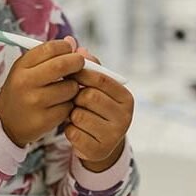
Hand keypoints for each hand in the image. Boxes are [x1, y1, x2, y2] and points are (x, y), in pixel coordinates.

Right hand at [0, 37, 83, 146]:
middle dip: (77, 62)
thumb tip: (72, 41)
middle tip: (79, 64)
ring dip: (74, 87)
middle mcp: (26, 83)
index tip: (70, 50)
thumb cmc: (21, 91)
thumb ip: (48, 55)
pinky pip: (69, 107)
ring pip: (70, 88)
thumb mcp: (26, 69)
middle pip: (62, 65)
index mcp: (21, 67)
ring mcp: (35, 102)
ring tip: (65, 89)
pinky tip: (60, 104)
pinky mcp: (45, 120)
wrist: (5, 123)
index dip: (66, 47)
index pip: (50, 48)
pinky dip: (70, 104)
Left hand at [65, 47, 134, 171]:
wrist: (100, 143)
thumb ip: (89, 67)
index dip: (81, 73)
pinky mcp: (98, 150)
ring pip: (78, 115)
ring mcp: (113, 135)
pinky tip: (75, 129)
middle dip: (76, 97)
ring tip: (75, 114)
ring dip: (71, 113)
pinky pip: (73, 132)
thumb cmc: (96, 109)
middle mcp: (125, 117)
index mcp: (126, 98)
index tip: (69, 73)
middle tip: (73, 98)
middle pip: (88, 96)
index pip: (100, 78)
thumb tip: (76, 45)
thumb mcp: (97, 88)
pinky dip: (69, 129)